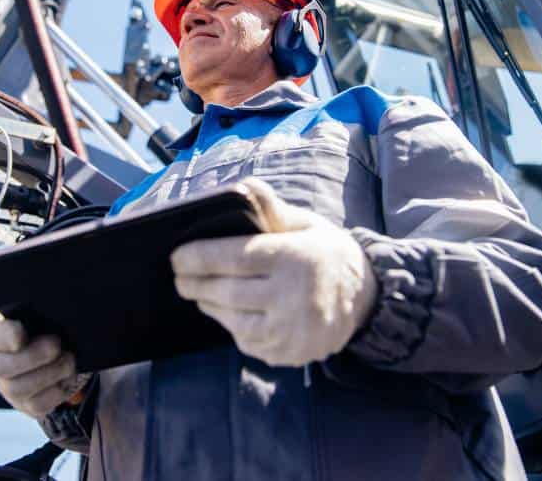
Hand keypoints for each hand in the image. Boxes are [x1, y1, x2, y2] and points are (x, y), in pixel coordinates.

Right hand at [0, 310, 89, 418]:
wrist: (61, 344)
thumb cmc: (46, 320)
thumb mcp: (41, 307)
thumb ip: (41, 302)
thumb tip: (55, 292)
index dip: (0, 336)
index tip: (21, 334)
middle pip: (0, 366)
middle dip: (31, 357)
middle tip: (56, 344)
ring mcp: (9, 386)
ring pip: (19, 388)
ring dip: (49, 373)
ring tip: (69, 359)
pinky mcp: (27, 404)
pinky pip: (38, 405)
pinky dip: (57, 390)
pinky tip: (67, 376)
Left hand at [171, 178, 377, 366]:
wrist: (365, 300)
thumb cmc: (325, 254)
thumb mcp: (306, 225)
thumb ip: (271, 210)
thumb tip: (243, 187)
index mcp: (295, 258)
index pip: (235, 257)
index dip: (199, 257)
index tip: (176, 256)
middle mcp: (292, 297)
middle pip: (226, 291)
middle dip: (194, 283)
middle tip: (178, 276)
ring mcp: (290, 332)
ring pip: (231, 319)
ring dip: (209, 304)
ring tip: (199, 291)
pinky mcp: (287, 354)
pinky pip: (245, 340)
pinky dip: (231, 324)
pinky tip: (228, 310)